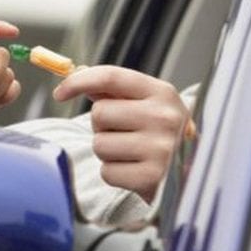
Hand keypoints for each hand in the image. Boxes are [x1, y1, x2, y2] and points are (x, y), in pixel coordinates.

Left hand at [53, 66, 189, 202]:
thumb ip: (110, 88)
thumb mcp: (144, 104)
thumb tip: (74, 72)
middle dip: (102, 126)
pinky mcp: (152, 178)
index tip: (59, 93)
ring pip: (99, 144)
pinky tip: (133, 170)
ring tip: (130, 153)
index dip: (77, 82)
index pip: (110, 77)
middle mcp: (165, 117)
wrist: (191, 172)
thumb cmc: (158, 132)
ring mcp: (161, 149)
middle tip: (124, 133)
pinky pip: (107, 172)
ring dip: (107, 151)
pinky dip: (114, 174)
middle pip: (99, 113)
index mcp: (162, 92)